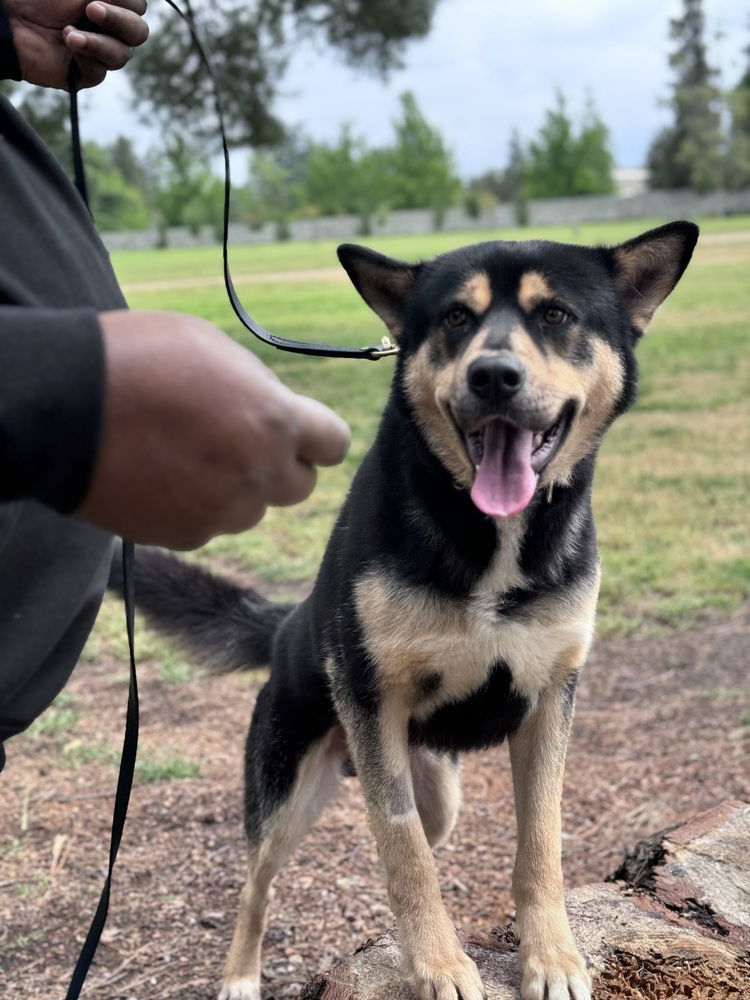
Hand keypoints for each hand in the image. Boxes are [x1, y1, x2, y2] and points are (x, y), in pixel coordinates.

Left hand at [7, 1, 148, 89]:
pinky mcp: (87, 74)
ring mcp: (99, 53)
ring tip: (69, 33)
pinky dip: (85, 57)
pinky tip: (66, 44)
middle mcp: (109, 29)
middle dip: (120, 21)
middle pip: (139, 33)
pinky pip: (101, 72)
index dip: (129, 2)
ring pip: (123, 56)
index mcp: (110, 3)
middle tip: (91, 8)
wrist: (11, 19)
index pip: (139, 7)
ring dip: (99, 42)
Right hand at [76, 310, 350, 549]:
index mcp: (276, 422)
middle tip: (242, 443)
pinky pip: (207, 526)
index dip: (318, 437)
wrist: (65, 408)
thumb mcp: (213, 348)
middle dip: (279, 466)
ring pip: (251, 510)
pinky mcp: (184, 536)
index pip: (334, 444)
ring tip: (188, 455)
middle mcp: (259, 476)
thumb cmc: (138, 359)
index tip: (301, 432)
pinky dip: (194, 508)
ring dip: (236, 489)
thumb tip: (273, 412)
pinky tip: (162, 477)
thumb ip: (258, 389)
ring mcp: (222, 512)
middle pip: (299, 487)